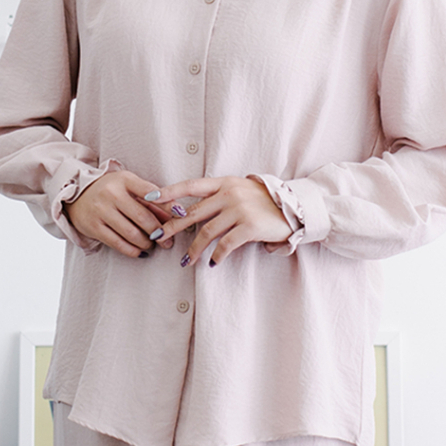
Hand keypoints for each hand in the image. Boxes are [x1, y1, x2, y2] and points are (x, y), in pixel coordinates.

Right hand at [64, 170, 173, 257]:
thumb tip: (174, 214)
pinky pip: (118, 243)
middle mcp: (111, 193)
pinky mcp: (93, 227)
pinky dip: (133, 250)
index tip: (181, 214)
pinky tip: (140, 251)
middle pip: (143, 217)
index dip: (167, 205)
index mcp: (124, 179)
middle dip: (159, 231)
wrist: (77, 194)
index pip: (150, 192)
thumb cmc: (110, 190)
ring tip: (153, 244)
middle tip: (168, 240)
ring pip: (131, 233)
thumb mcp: (129, 186)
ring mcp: (101, 210)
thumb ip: (150, 198)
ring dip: (147, 242)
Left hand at [151, 176, 291, 266]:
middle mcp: (229, 194)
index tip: (150, 197)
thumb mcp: (241, 191)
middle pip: (193, 212)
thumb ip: (219, 198)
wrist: (295, 207)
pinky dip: (217, 255)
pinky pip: (226, 244)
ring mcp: (239, 210)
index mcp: (225, 183)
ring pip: (206, 232)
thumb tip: (192, 213)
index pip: (191, 185)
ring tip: (187, 260)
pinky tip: (213, 263)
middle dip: (173, 226)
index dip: (169, 191)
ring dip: (194, 248)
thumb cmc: (265, 201)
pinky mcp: (249, 227)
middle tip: (159, 237)